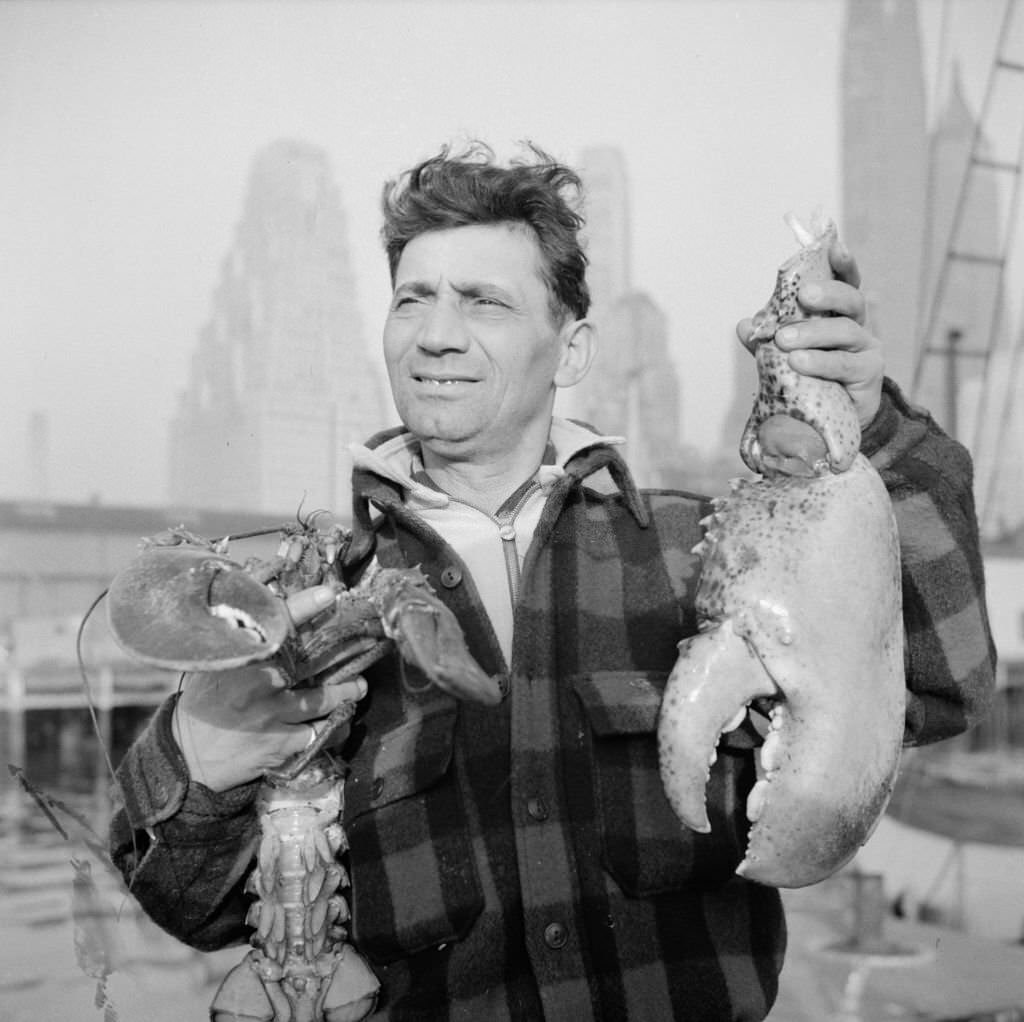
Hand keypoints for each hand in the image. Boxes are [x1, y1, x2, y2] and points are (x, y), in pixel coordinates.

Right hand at [172, 586, 368, 791]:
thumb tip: (266, 609)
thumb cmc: (206, 703)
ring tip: (359, 686)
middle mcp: (258, 685)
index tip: (328, 594)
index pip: (275, 626)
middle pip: (312, 662)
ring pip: (324, 700)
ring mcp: (271, 716)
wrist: (188, 758)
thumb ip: (243, 643)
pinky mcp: (280, 745)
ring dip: (347, 692)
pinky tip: (339, 721)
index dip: (303, 606)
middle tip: (367, 642)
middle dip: (344, 652)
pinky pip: (318, 733)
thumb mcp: (218, 666)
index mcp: (242, 661)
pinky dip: (332, 727)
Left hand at [737, 238, 884, 428]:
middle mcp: (856, 326)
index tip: (833, 247)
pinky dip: (821, 362)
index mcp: (837, 314)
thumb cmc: (810, 379)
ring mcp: (866, 350)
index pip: (845, 282)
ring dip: (814, 333)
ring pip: (846, 331)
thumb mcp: (784, 356)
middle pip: (851, 300)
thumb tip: (743, 325)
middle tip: (804, 296)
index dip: (842, 264)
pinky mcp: (869, 374)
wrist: (831, 419)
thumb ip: (765, 340)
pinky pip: (845, 364)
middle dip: (828, 294)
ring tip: (785, 341)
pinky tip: (799, 362)